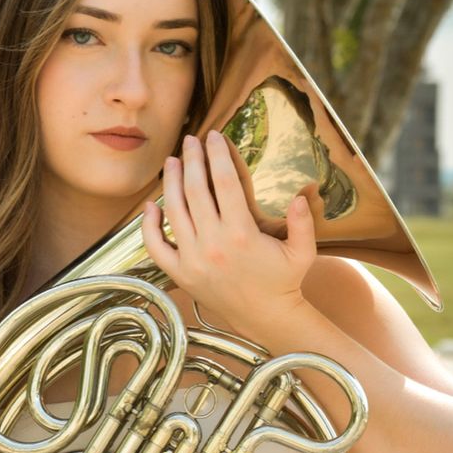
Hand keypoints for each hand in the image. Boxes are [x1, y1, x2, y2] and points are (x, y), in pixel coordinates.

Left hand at [142, 131, 316, 337]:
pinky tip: (150, 205)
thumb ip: (303, 223)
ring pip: (174, 211)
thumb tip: (300, 195)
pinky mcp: (181, 274)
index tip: (214, 136)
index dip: (218, 155)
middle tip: (191, 140)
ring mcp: (193, 259)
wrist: (265, 316)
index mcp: (242, 234)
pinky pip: (156, 246)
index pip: (225, 183)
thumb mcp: (302, 253)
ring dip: (171, 182)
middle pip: (196, 190)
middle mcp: (213, 244)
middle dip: (192, 159)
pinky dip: (148, 225)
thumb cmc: (284, 281)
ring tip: (173, 162)